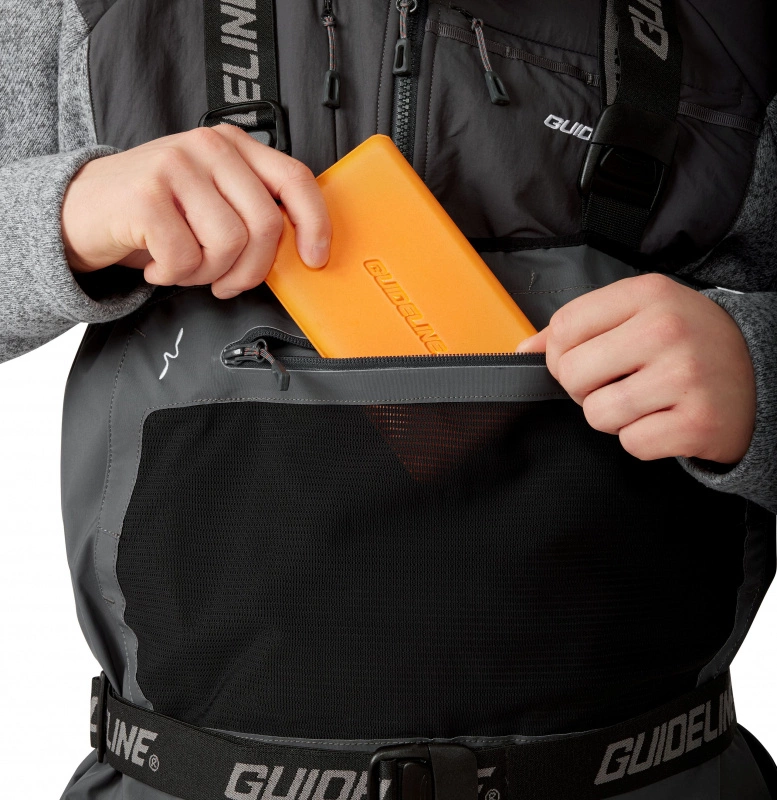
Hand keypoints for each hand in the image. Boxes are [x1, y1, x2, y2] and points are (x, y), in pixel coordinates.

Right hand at [61, 124, 330, 298]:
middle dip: (249, 270)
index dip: (315, 224)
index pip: (295, 179)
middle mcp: (209, 147)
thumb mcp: (213, 200)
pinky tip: (157, 264)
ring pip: (228, 245)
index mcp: (235, 147)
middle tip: (223, 281)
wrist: (84, 208)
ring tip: (183, 264)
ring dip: (207, 274)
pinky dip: (172, 275)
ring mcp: (175, 165)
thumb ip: (253, 212)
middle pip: (265, 224)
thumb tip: (298, 254)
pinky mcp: (145, 195)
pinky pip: (185, 259)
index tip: (314, 259)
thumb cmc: (158, 212)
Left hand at [517, 273, 755, 463]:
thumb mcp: (637, 314)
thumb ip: (577, 327)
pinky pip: (632, 444)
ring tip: (643, 401)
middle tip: (617, 384)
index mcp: (647, 294)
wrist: (759, 373)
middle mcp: (667, 329)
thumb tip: (521, 350)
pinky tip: (665, 420)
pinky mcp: (699, 422)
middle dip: (584, 389)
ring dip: (612, 417)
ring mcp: (686, 376)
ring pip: (598, 415)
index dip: (562, 354)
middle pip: (572, 374)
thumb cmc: (686, 343)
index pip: (564, 327)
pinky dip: (642, 440)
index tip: (587, 360)